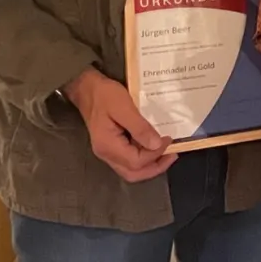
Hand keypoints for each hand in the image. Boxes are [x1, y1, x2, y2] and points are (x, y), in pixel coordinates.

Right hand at [63, 68, 176, 182]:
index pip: (136, 162)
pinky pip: (128, 159)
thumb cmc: (105, 95)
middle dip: (155, 167)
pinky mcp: (111, 145)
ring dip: (150, 164)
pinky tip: (154, 146)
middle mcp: (106, 153)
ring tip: (167, 152)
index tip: (169, 139)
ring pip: (130, 169)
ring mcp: (107, 151)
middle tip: (173, 154)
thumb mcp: (124, 107)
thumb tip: (157, 145)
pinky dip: (144, 157)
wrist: (87, 88)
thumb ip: (140, 128)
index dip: (156, 154)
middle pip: (133, 173)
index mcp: (108, 145)